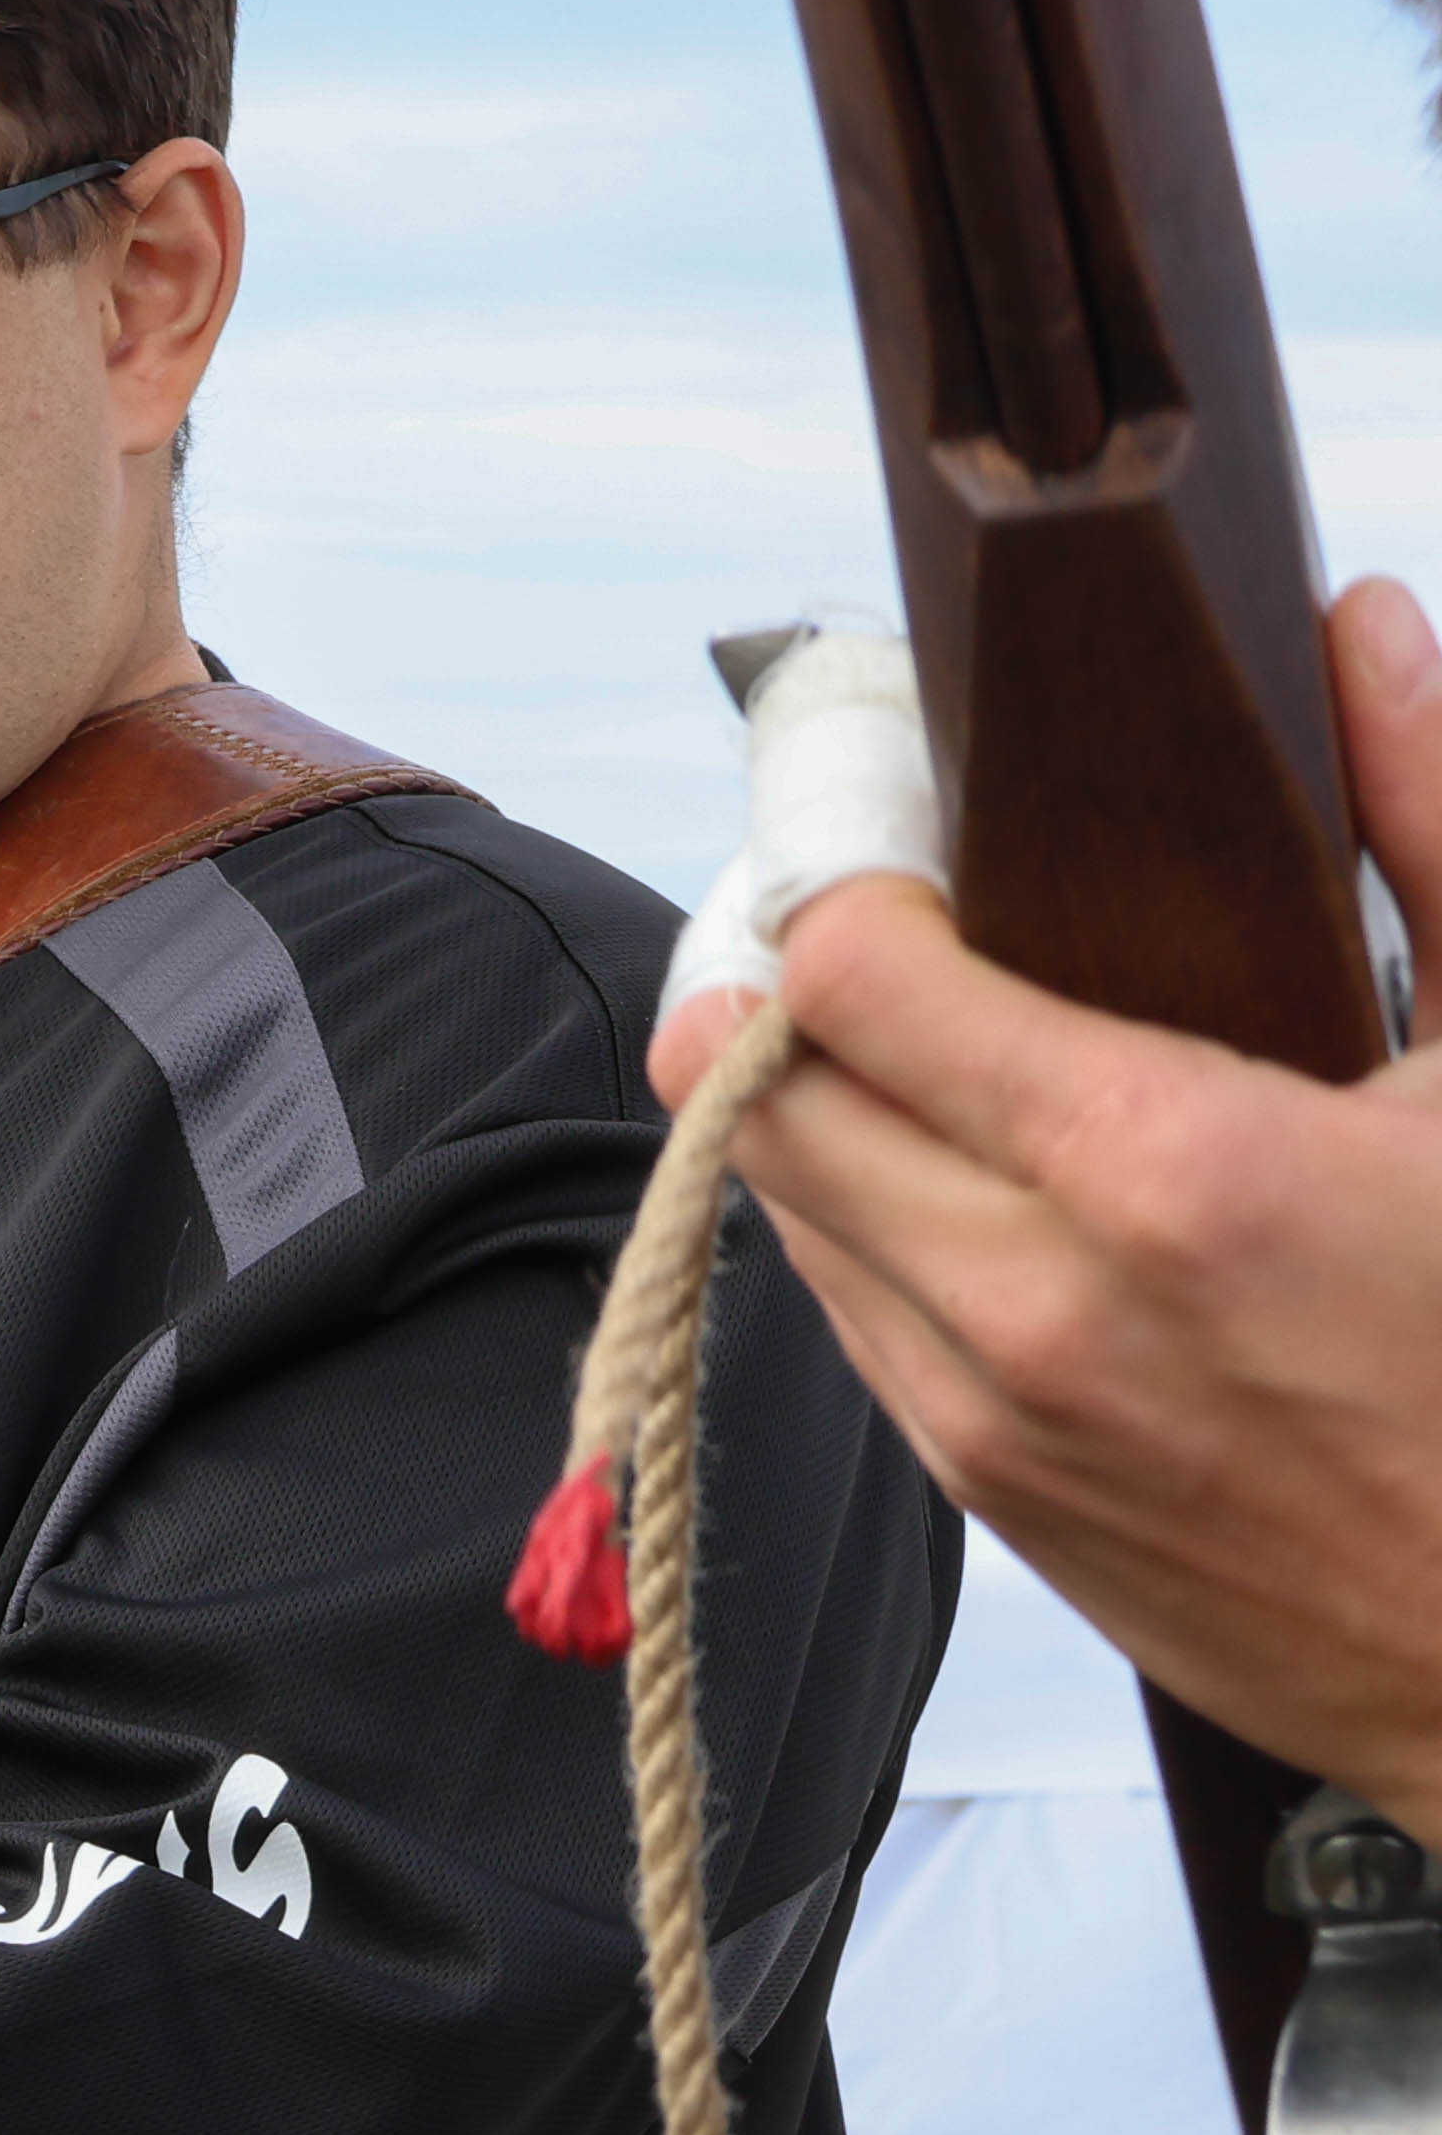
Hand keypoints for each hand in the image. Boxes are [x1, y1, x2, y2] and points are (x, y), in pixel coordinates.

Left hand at [658, 578, 1441, 1833]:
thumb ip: (1434, 827)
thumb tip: (1364, 635)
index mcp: (1165, 1171)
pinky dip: (875, 1231)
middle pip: (760, 1087)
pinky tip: (988, 1188)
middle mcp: (1036, 1300)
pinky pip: (849, 1317)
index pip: (846, 974)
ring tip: (928, 1048)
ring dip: (821, 1114)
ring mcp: (993, 1414)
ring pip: (781, 1205)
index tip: (897, 842)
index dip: (845, 880)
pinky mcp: (990, 1499)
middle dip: (793, 988)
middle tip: (879, 932)